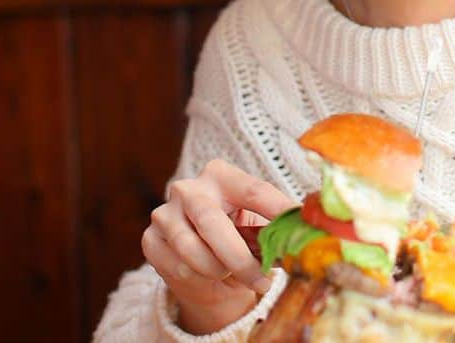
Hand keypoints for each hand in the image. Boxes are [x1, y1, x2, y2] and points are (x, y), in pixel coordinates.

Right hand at [142, 158, 293, 334]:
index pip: (253, 191)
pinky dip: (197, 278)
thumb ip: (273, 228)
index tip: (297, 226)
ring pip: (192, 250)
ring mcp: (165, 212)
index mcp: (222, 174)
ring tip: (232, 274)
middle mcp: (189, 188)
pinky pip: (176, 267)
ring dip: (218, 270)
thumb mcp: (255, 227)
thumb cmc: (236, 237)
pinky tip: (207, 275)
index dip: (277, 210)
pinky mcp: (151, 239)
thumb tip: (304, 234)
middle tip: (263, 280)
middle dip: (240, 258)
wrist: (201, 264)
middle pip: (214, 222)